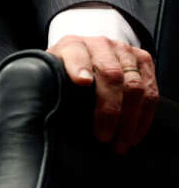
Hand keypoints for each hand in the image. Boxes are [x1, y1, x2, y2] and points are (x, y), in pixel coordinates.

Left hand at [48, 35, 158, 153]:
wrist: (87, 52)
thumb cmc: (65, 71)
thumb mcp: (52, 73)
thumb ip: (47, 84)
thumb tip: (36, 111)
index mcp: (72, 45)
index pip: (76, 54)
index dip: (80, 67)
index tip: (82, 82)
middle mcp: (99, 43)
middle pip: (111, 75)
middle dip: (109, 109)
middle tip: (103, 138)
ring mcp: (124, 50)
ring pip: (135, 86)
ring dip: (129, 120)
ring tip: (119, 143)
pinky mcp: (143, 60)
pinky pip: (151, 92)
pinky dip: (144, 117)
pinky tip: (134, 135)